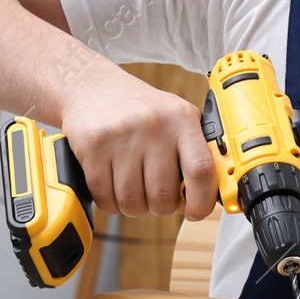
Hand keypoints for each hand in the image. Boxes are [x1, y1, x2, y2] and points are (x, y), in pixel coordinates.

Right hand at [56, 69, 217, 219]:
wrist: (93, 86)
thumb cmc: (141, 109)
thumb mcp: (176, 118)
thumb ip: (195, 152)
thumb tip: (206, 197)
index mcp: (181, 119)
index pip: (201, 170)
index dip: (202, 201)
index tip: (196, 211)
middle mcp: (153, 125)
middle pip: (163, 196)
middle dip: (161, 206)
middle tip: (156, 194)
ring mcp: (121, 136)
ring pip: (132, 203)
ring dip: (134, 205)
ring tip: (133, 186)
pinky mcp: (93, 147)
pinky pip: (105, 198)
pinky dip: (110, 201)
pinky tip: (112, 184)